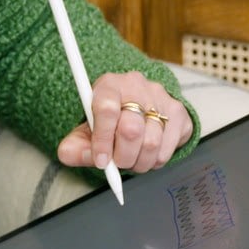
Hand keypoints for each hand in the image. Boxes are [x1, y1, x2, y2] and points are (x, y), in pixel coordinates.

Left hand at [56, 71, 189, 175]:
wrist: (139, 106)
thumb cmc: (109, 119)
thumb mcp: (86, 130)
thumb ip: (74, 144)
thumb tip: (69, 154)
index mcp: (110, 85)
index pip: (106, 109)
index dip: (102, 140)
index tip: (101, 160)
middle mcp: (137, 86)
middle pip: (131, 129)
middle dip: (122, 156)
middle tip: (118, 163)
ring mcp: (160, 97)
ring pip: (151, 142)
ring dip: (139, 162)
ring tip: (132, 160)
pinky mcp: (178, 112)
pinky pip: (167, 149)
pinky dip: (154, 161)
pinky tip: (146, 155)